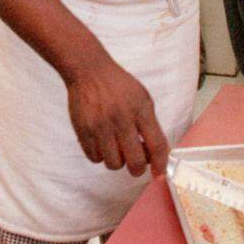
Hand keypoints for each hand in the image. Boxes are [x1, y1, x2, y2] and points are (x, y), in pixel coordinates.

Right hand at [64, 56, 168, 176]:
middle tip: (137, 164)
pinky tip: (103, 144)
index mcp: (140, 110)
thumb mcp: (142, 98)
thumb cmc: (119, 85)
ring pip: (113, 164)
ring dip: (118, 161)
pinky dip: (100, 156)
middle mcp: (121, 119)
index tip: (160, 172)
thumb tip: (154, 152)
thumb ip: (149, 124)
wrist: (89, 71)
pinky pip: (95, 158)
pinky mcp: (83, 131)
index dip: (160, 163)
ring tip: (117, 149)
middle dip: (138, 168)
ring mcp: (100, 126)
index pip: (156, 144)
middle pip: (135, 161)